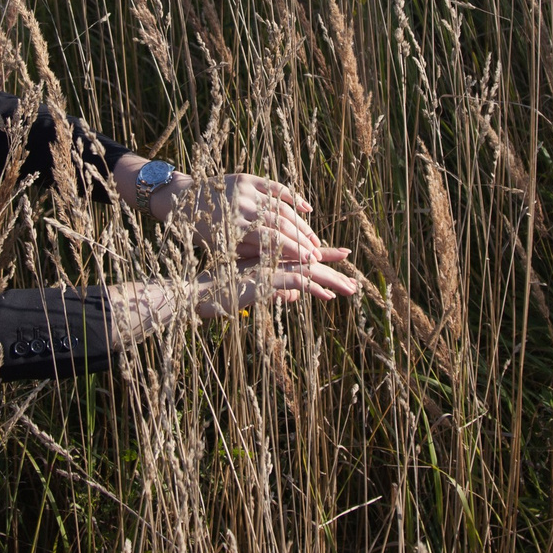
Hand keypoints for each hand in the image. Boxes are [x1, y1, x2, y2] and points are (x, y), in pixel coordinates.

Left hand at [163, 172, 348, 270]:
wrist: (181, 200)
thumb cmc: (202, 234)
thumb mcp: (221, 252)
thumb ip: (251, 258)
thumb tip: (280, 271)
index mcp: (233, 229)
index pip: (272, 241)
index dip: (294, 252)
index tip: (311, 263)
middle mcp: (241, 207)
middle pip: (281, 224)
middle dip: (303, 241)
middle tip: (318, 254)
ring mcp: (245, 190)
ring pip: (282, 207)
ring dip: (301, 224)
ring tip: (314, 240)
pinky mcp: (246, 177)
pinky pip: (276, 187)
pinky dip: (293, 198)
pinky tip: (307, 210)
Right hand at [190, 257, 367, 321]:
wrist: (197, 292)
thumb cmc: (218, 291)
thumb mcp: (253, 292)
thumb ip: (275, 290)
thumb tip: (295, 297)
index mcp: (270, 259)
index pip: (302, 256)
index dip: (323, 256)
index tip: (342, 255)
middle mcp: (272, 260)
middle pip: (310, 262)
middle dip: (334, 271)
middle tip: (355, 281)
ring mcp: (270, 269)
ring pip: (308, 270)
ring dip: (332, 280)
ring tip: (351, 290)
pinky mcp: (266, 280)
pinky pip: (297, 281)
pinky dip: (315, 287)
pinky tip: (328, 295)